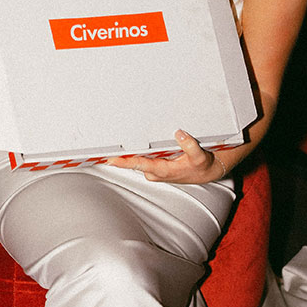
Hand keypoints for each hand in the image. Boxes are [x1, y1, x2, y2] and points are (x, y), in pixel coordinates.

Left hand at [111, 130, 230, 183]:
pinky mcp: (156, 167)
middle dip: (118, 157)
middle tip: (101, 149)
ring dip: (124, 156)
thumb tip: (179, 134)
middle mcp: (156, 172)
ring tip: (108, 147)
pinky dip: (133, 155)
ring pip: (136, 162)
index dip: (124, 162)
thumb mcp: (200, 157)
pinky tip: (124, 149)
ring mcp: (155, 170)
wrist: (206, 172)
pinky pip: (141, 160)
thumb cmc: (202, 166)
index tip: (110, 159)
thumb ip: (190, 146)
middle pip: (133, 163)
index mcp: (163, 170)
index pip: (140, 164)